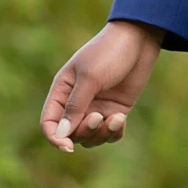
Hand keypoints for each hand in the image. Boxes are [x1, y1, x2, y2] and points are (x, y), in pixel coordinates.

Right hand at [40, 19, 161, 151]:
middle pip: (71, 133)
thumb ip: (75, 107)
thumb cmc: (109, 53)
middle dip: (84, 132)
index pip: (49, 122)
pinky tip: (122, 118)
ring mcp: (97, 107)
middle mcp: (77, 102)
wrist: (138, 40)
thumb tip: (61, 135)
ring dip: (101, 134)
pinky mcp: (115, 110)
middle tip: (99, 117)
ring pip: (91, 137)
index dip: (55, 137)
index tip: (67, 146)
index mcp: (62, 90)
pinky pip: (110, 133)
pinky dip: (114, 132)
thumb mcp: (90, 78)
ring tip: (116, 119)